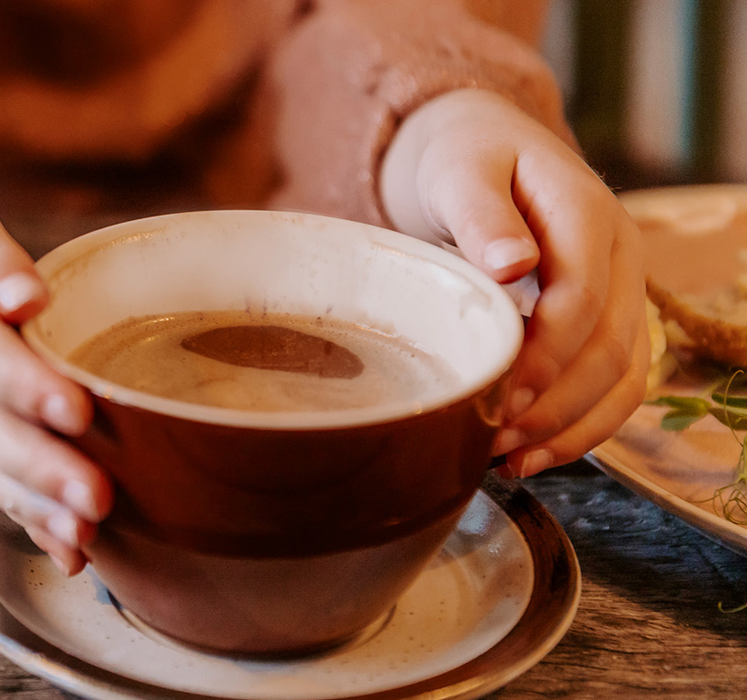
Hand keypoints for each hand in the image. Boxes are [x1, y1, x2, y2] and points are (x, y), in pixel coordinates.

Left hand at [381, 89, 647, 477]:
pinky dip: (580, 428)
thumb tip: (513, 264)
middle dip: (553, 404)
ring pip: (623, 377)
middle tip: (492, 439)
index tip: (496, 393)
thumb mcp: (459, 170)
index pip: (583, 296)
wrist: (480, 147)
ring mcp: (622, 291)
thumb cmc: (463, 159)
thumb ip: (481, 214)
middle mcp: (620, 255)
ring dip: (570, 428)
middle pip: (609, 347)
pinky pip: (616, 386)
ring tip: (508, 461)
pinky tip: (533, 456)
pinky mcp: (608, 321)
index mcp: (588, 213)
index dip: (545, 354)